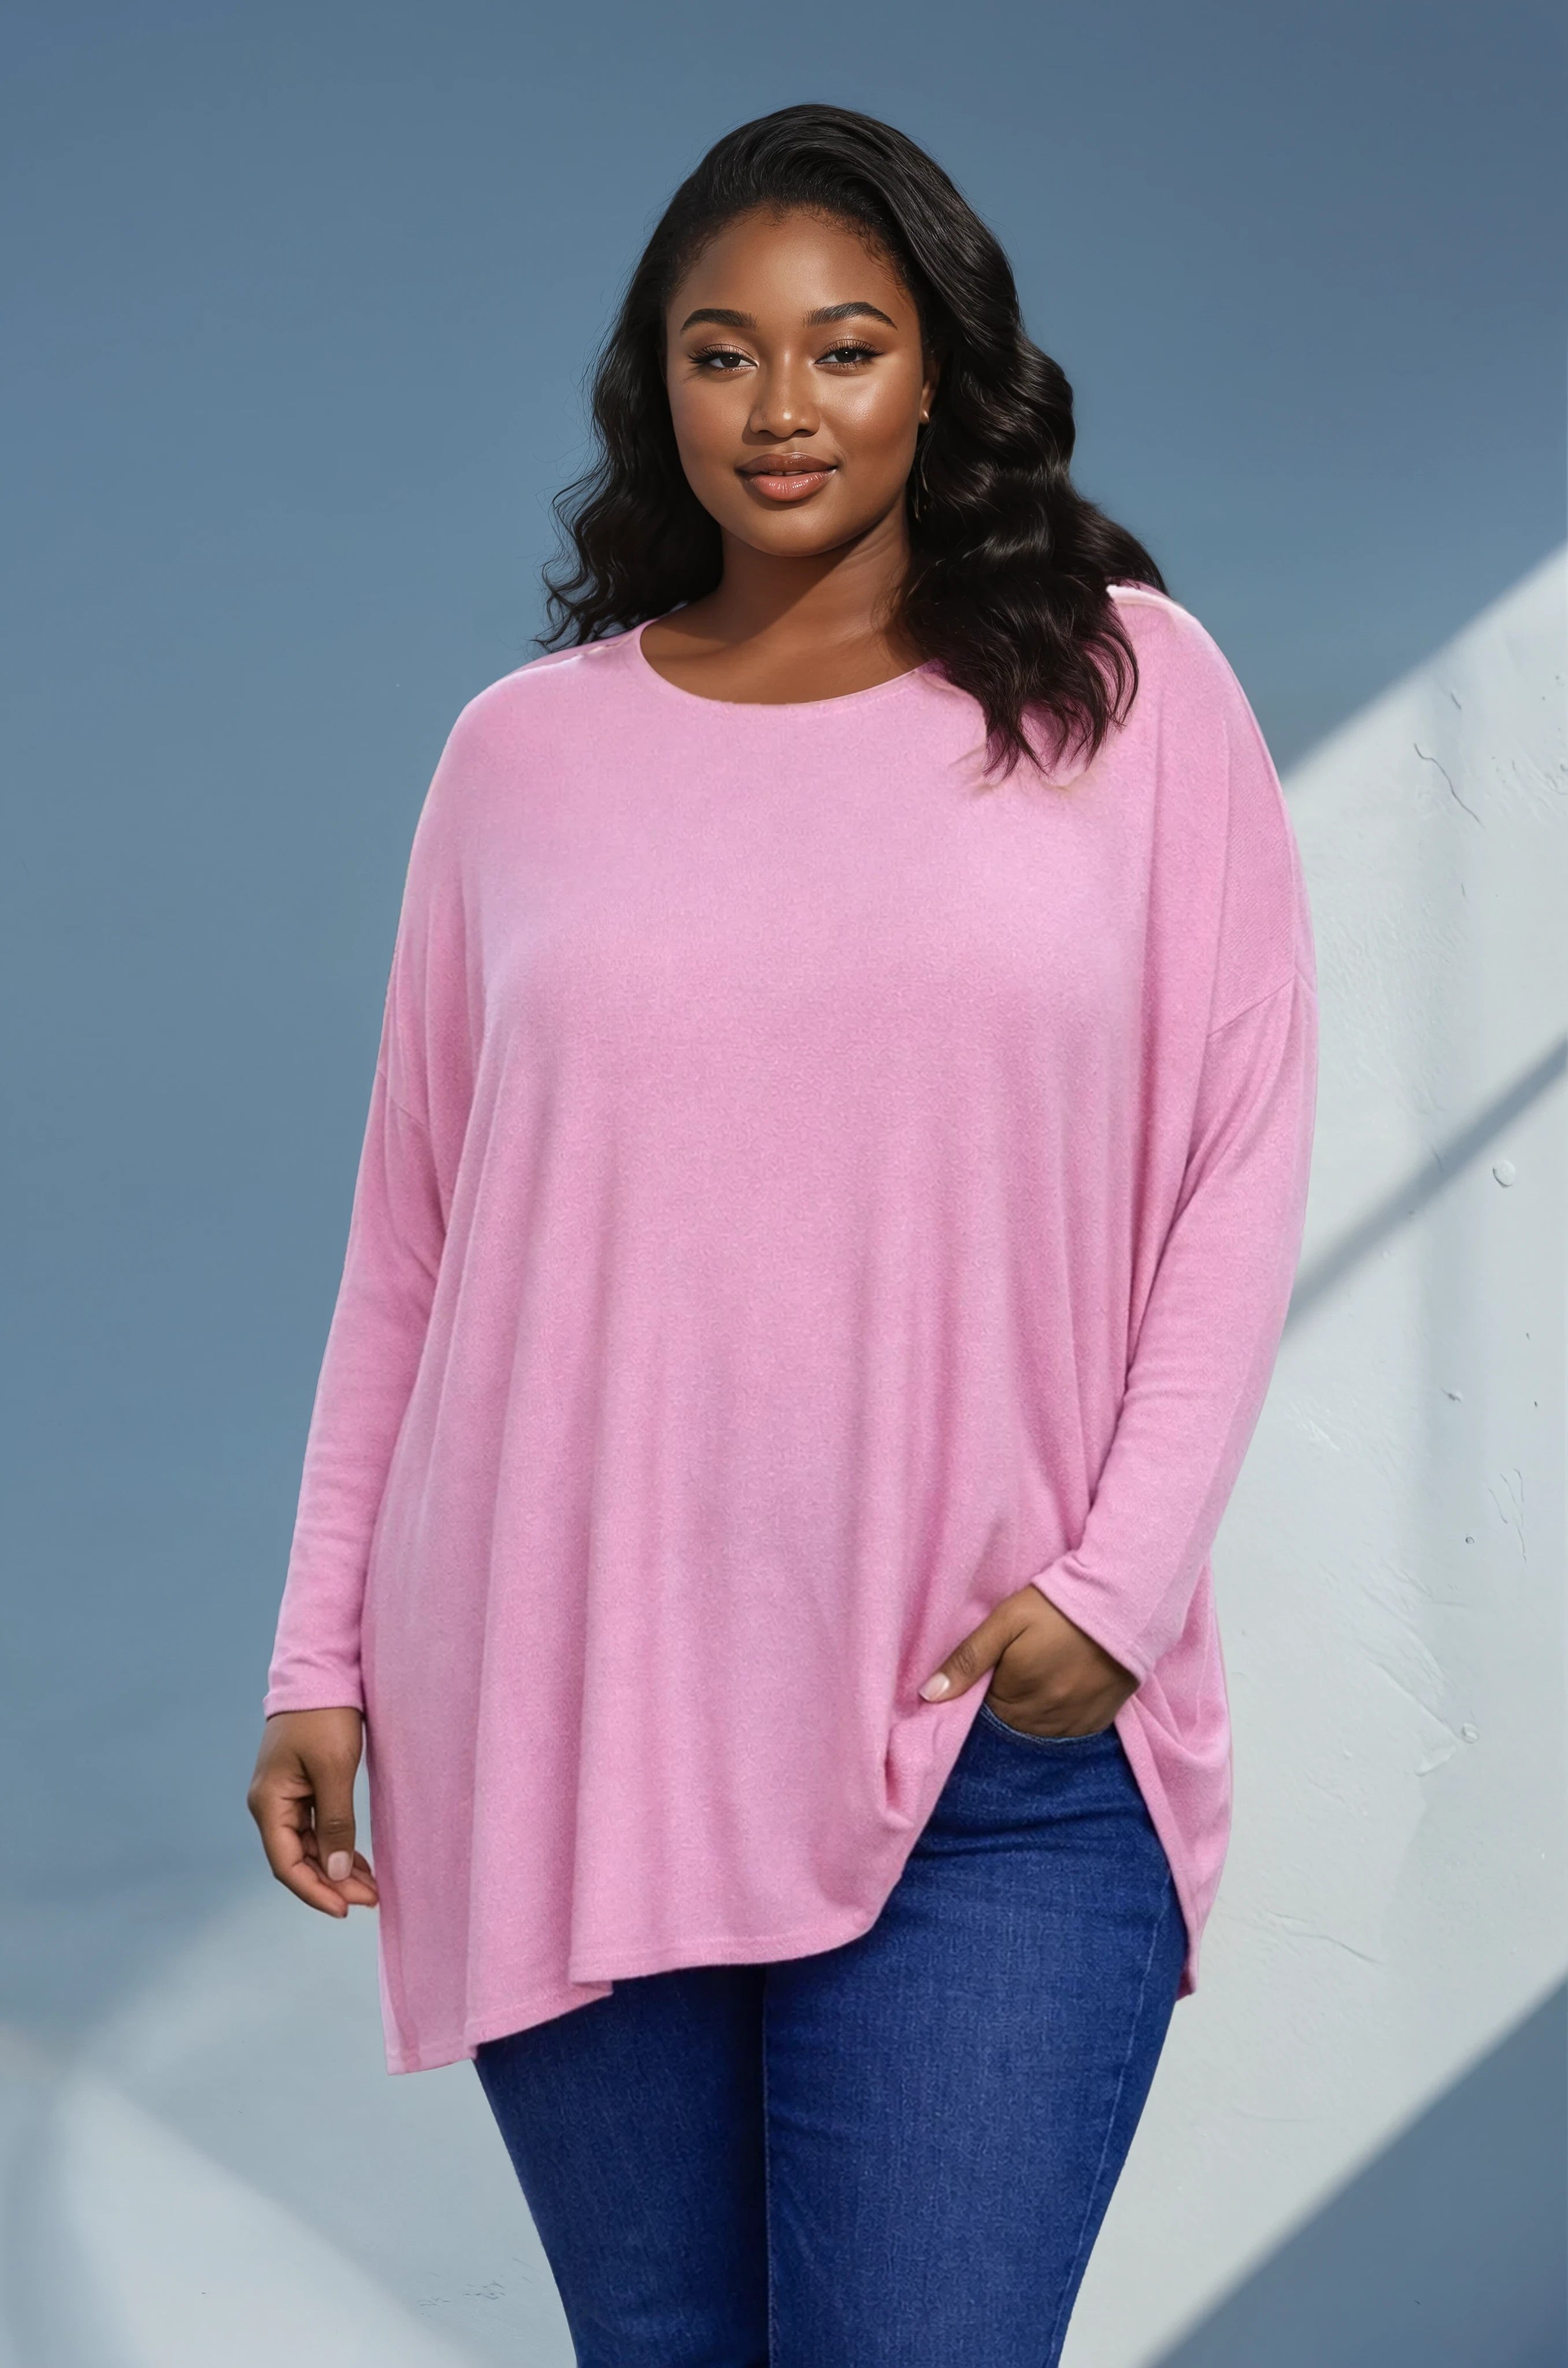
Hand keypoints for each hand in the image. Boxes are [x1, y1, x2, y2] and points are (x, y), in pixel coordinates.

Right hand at [247, 1707, 379, 1917]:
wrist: (321, 1671)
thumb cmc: (324, 1716)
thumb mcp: (334, 1769)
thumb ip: (334, 1822)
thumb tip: (333, 1874)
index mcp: (269, 1802)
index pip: (286, 1864)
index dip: (314, 1892)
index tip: (346, 1910)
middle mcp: (271, 1804)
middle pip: (298, 1859)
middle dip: (331, 1884)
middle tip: (371, 1899)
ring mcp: (285, 1796)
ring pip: (309, 1846)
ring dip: (336, 1868)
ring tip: (370, 1888)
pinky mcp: (302, 1787)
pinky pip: (317, 1828)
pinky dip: (336, 1846)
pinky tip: (358, 1861)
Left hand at [918, 1587, 1138, 1737]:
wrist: (1124, 1601)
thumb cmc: (1057, 1605)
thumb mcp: (1005, 1620)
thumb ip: (967, 1659)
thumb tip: (928, 1696)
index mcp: (1016, 1692)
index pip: (983, 1709)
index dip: (986, 1685)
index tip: (997, 1664)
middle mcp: (1044, 1716)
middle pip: (1009, 1722)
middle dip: (1008, 1698)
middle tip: (1022, 1663)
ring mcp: (1073, 1723)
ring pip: (1036, 1730)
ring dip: (1032, 1710)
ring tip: (1043, 1673)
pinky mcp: (1098, 1722)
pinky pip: (1066, 1732)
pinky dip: (1059, 1716)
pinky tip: (1063, 1686)